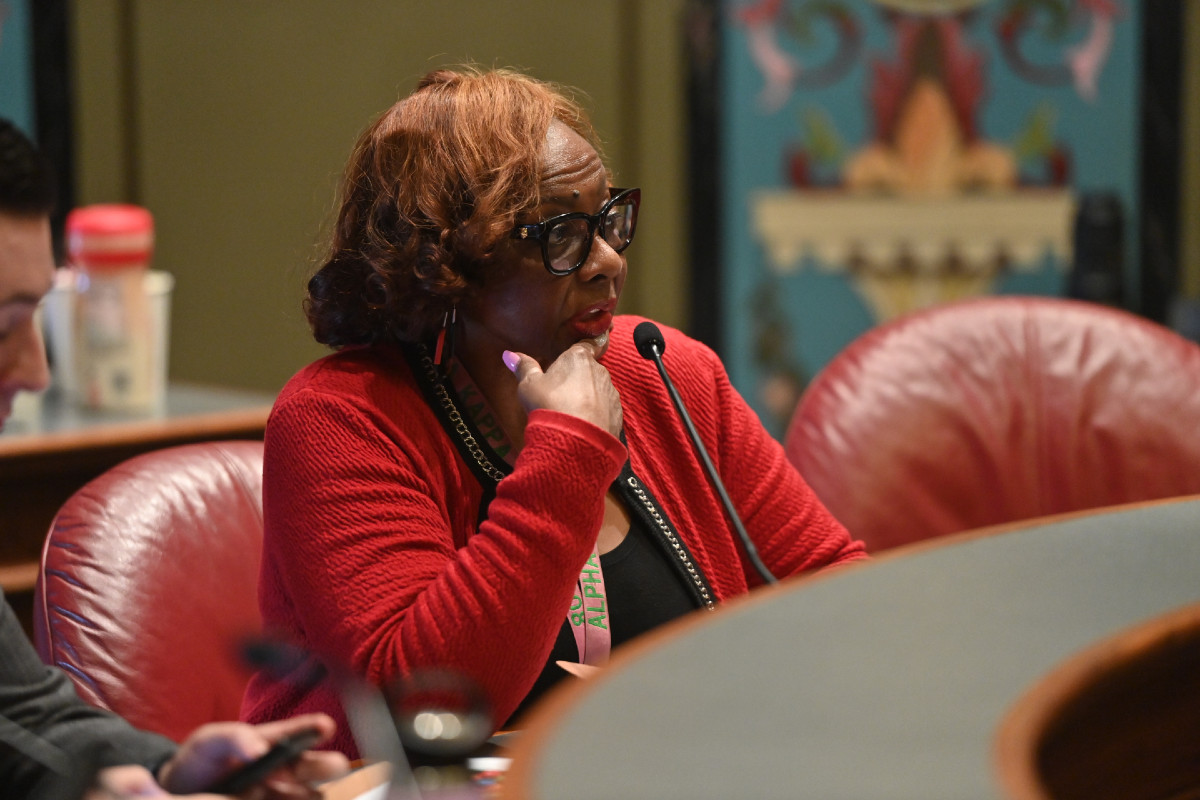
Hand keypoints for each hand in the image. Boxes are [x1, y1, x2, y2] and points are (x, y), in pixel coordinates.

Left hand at [153, 713, 348, 798]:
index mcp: (272, 742)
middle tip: (334, 765)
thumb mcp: (209, 742)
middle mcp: (283, 770)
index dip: (315, 727)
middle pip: (315, 767)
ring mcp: (279, 795)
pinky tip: (299, 797)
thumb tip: (259, 749)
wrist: (180, 794)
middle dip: (328, 765)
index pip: (298, 732)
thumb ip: (233, 738)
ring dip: (313, 794)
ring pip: (311, 795)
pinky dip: (299, 799)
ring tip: (310, 794)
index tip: (326, 725)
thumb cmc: (200, 761)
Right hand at [504, 342, 621, 437]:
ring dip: (589, 396)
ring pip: (599, 389)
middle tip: (562, 392)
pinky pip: (606, 409)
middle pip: (590, 369)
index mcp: (578, 358)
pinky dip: (597, 413)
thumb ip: (523, 367)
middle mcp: (600, 371)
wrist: (575, 440)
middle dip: (579, 377)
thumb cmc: (549, 405)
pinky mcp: (617, 413)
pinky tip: (584, 424)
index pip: (587, 344)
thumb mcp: (529, 385)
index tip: (587, 347)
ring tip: (571, 412)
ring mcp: (611, 392)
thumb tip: (509, 354)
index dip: (585, 346)